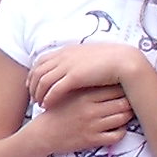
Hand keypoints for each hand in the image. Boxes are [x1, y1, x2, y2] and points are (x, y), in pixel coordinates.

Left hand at [26, 41, 146, 106]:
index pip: (41, 61)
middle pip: (38, 71)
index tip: (32, 84)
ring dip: (38, 94)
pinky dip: (48, 98)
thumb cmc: (111, 60)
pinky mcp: (74, 77)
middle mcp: (63, 57)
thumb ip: (77, 59)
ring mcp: (67, 66)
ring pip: (43, 81)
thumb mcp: (89, 56)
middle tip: (33, 97)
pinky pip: (53, 90)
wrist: (123, 61)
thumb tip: (73, 66)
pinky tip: (47, 106)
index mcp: (66, 50)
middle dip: (32, 85)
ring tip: (39, 104)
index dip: (34, 73)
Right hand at [26, 83, 132, 156]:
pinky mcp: (93, 140)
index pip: (115, 87)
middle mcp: (91, 109)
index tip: (126, 88)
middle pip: (123, 102)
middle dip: (130, 101)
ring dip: (127, 116)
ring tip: (124, 113)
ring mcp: (93, 125)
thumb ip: (86, 84)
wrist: (43, 133)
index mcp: (85, 94)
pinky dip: (121, 131)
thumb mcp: (68, 92)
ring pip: (123, 118)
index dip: (124, 87)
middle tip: (131, 100)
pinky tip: (117, 127)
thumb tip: (107, 75)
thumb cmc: (58, 110)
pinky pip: (117, 136)